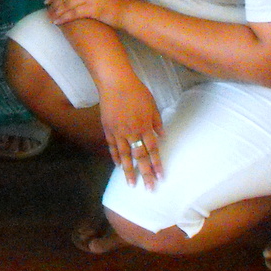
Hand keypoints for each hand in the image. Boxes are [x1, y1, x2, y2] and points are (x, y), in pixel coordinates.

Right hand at [95, 66, 162, 188]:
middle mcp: (132, 132)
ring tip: (131, 184)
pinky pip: (112, 146)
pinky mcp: (108, 129)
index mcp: (144, 126)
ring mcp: (118, 132)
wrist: (115, 82)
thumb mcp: (152, 105)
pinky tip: (118, 166)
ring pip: (124, 156)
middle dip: (145, 173)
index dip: (157, 164)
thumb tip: (162, 136)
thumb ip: (157, 122)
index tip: (161, 177)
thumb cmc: (136, 91)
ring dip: (129, 171)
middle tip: (149, 188)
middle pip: (140, 157)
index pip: (152, 150)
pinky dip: (115, 157)